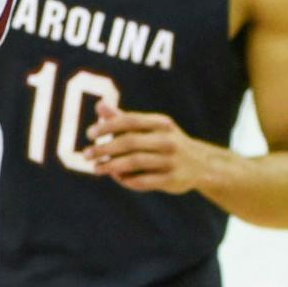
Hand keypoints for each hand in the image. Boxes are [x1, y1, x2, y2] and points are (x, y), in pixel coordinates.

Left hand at [85, 106, 218, 195]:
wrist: (201, 164)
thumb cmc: (166, 142)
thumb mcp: (151, 127)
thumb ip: (124, 118)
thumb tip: (100, 105)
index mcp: (162, 124)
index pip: (131, 120)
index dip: (108, 126)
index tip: (89, 134)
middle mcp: (168, 140)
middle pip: (130, 142)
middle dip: (105, 148)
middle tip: (86, 154)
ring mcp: (171, 160)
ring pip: (135, 162)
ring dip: (111, 166)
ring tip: (96, 168)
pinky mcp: (171, 179)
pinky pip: (143, 181)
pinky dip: (127, 180)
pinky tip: (116, 177)